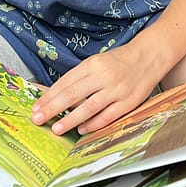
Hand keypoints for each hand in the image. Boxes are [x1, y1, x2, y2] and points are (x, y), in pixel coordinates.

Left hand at [30, 42, 162, 135]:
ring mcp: (117, 89)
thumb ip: (80, 78)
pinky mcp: (129, 102)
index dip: (49, 96)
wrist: (149, 56)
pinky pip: (108, 116)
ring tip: (57, 128)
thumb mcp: (97, 62)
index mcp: (93, 64)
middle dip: (53, 108)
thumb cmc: (119, 61)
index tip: (36, 106)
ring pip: (89, 107)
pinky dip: (93, 124)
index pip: (65, 82)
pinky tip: (81, 130)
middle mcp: (103, 76)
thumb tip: (57, 96)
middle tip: (37, 118)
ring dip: (70, 119)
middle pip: (73, 94)